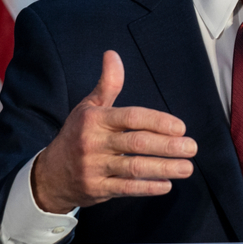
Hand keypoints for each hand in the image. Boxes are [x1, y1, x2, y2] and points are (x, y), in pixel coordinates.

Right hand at [31, 50, 196, 213]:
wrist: (50, 174)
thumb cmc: (77, 135)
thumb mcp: (89, 107)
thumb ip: (107, 84)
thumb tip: (112, 54)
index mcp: (94, 120)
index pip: (131, 117)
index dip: (158, 121)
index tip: (181, 127)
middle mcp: (93, 143)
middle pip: (136, 143)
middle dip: (167, 146)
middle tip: (192, 147)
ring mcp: (94, 167)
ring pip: (134, 167)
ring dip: (164, 168)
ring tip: (187, 167)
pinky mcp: (96, 188)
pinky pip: (126, 188)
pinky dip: (148, 187)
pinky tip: (167, 184)